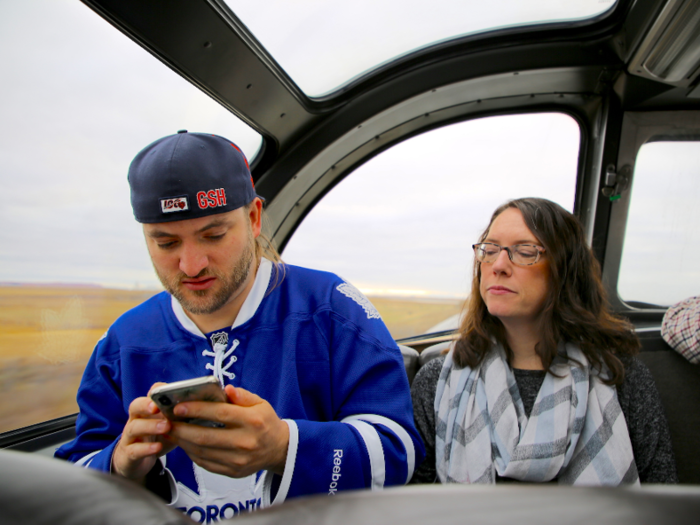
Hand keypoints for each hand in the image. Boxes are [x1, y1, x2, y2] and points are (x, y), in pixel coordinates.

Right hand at [112, 384, 174, 483]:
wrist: (136, 462)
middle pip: (135, 406)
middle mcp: (137, 419)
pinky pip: (134, 450)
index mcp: (148, 410)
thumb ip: (182, 417)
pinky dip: (146, 448)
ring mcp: (130, 437)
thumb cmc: (157, 438)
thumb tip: (205, 408)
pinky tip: (158, 447)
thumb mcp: (171, 426)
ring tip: (166, 427)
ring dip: (150, 426)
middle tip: (158, 407)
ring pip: (134, 427)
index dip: (158, 391)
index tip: (168, 391)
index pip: (150, 394)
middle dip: (146, 404)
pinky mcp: (128, 454)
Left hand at [167, 385, 289, 477]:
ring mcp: (238, 459)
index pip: (220, 414)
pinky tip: (185, 444)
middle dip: (182, 429)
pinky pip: (206, 463)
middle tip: (167, 421)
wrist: (279, 449)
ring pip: (203, 452)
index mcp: (252, 421)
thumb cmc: (265, 422)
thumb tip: (225, 389)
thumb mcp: (260, 403)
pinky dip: (192, 453)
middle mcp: (245, 441)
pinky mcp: (233, 471)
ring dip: (183, 442)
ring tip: (171, 432)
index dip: (197, 410)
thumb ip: (242, 395)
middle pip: (206, 436)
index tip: (179, 407)